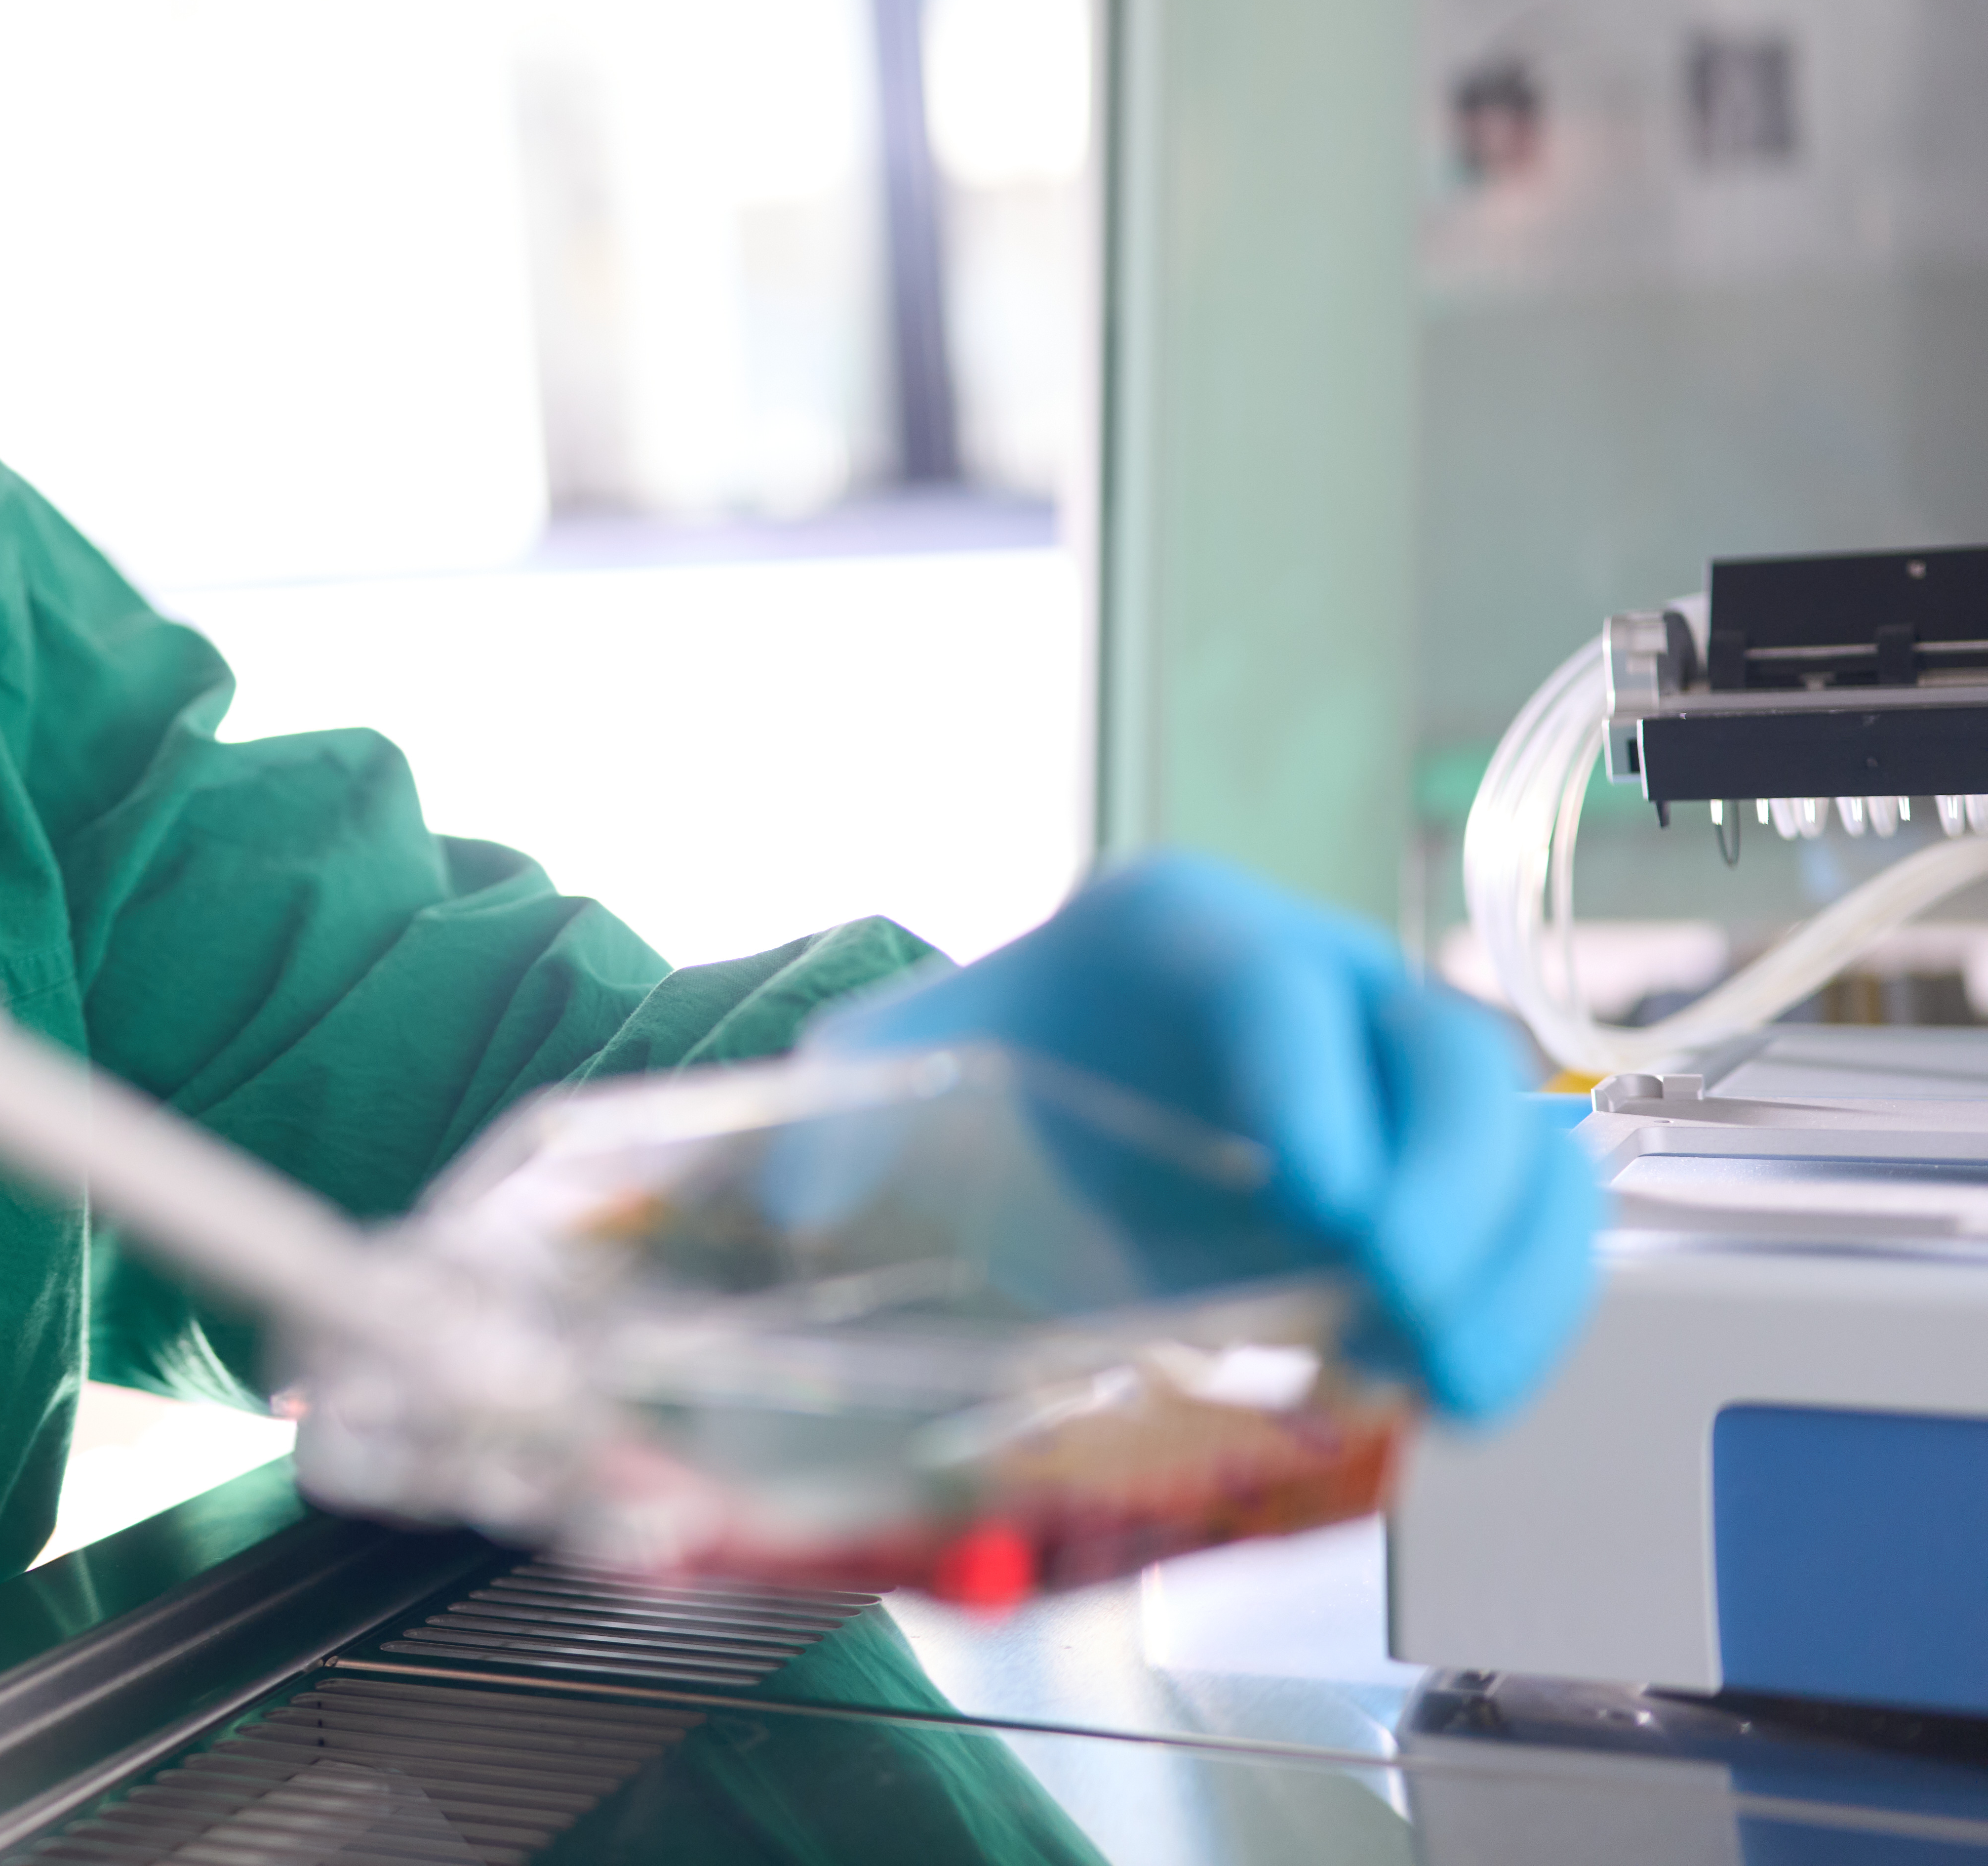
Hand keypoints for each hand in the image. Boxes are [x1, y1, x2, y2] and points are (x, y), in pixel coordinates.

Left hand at [812, 852, 1600, 1420]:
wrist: (1050, 1072)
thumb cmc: (990, 1056)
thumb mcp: (899, 1067)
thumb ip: (838, 1122)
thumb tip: (791, 1207)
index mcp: (1183, 931)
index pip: (1275, 987)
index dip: (1310, 1083)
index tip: (1316, 1200)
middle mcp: (1322, 977)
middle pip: (1444, 1052)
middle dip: (1449, 1190)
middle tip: (1403, 1316)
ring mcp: (1398, 1072)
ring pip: (1521, 1137)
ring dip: (1512, 1267)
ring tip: (1442, 1384)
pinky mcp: (1438, 1165)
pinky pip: (1528, 1215)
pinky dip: (1518, 1303)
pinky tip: (1445, 1388)